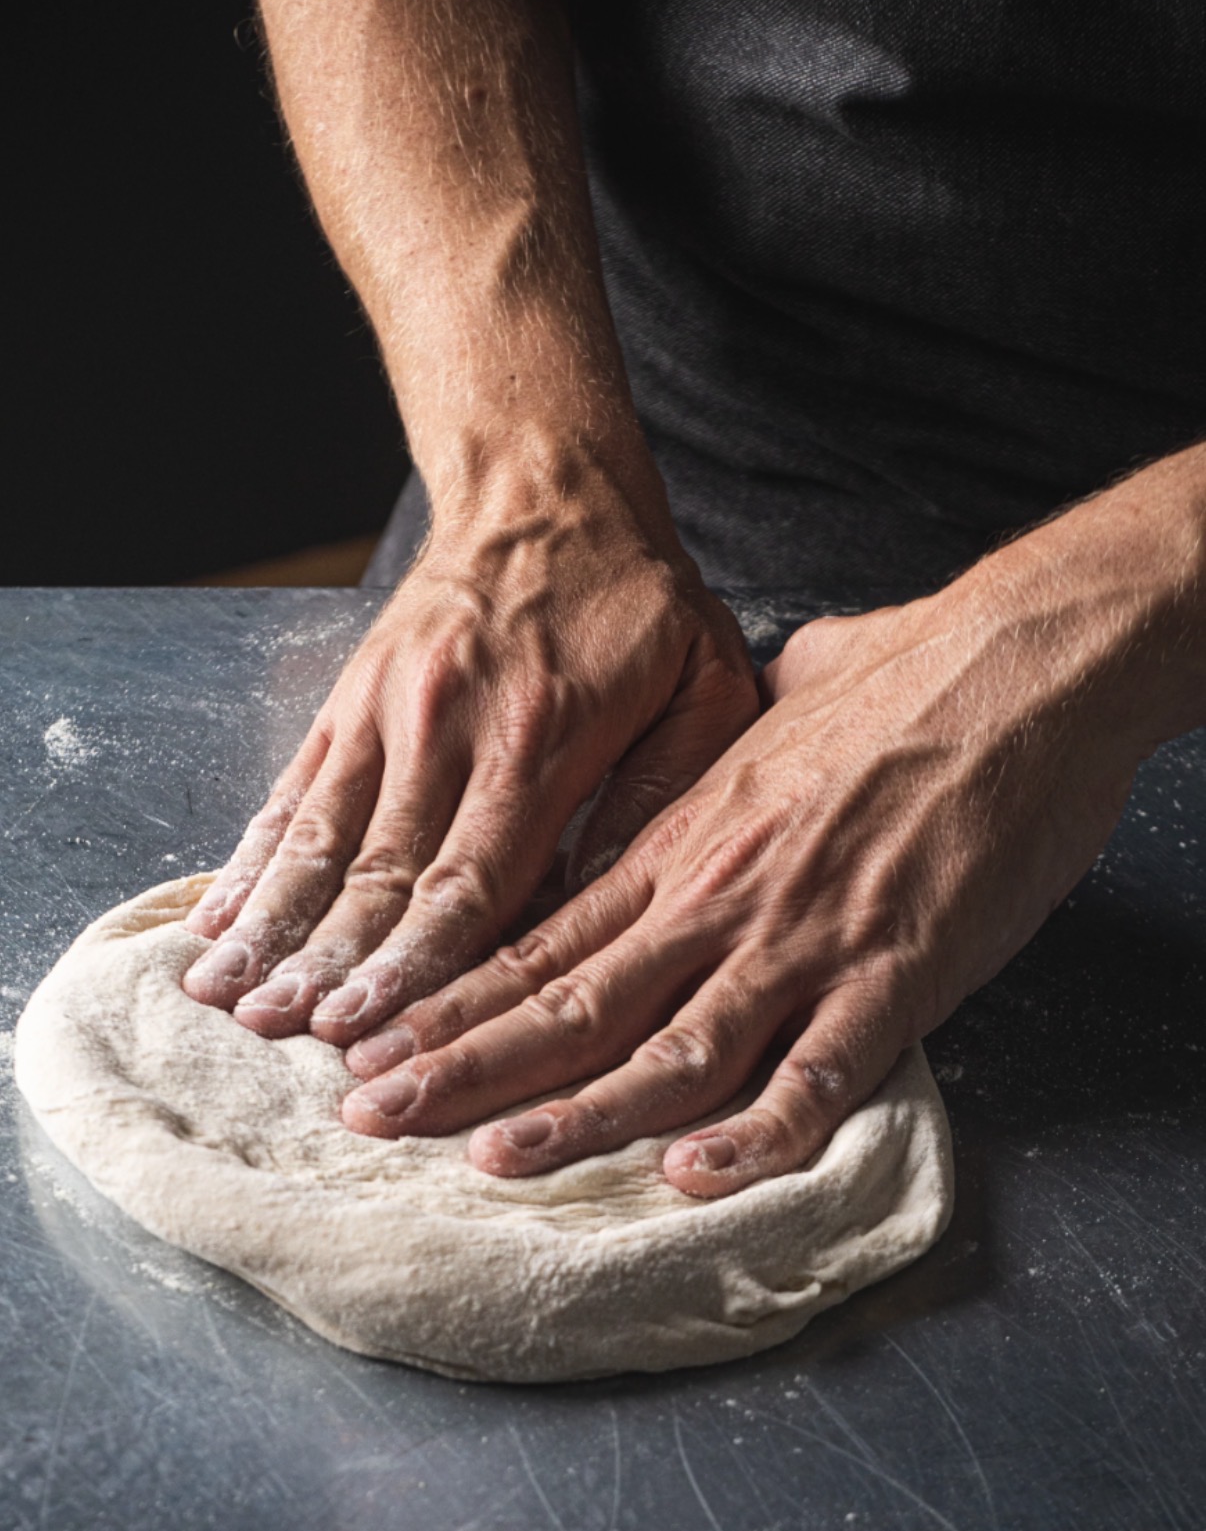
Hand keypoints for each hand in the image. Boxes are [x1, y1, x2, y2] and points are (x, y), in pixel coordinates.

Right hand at [181, 480, 756, 1042]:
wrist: (548, 490)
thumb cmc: (639, 603)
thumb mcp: (701, 685)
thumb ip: (662, 793)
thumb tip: (613, 905)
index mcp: (539, 737)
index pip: (469, 880)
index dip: (418, 966)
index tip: (372, 1031)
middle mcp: (446, 724)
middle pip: (380, 871)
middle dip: (329, 964)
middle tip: (284, 1039)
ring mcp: (386, 708)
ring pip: (319, 836)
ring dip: (272, 922)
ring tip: (226, 996)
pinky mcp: (350, 696)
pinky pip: (294, 788)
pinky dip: (253, 857)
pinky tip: (219, 917)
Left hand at [338, 561, 1147, 1191]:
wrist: (1017, 667)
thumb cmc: (905, 678)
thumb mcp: (776, 707)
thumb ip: (723, 746)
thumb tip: (712, 739)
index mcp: (683, 842)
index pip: (542, 940)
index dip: (454, 1003)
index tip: (379, 1045)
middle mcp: (718, 898)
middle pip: (568, 1001)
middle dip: (462, 1066)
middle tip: (370, 1114)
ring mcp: (801, 940)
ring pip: (667, 1049)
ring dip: (575, 1113)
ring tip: (487, 1160)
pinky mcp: (893, 974)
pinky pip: (814, 1074)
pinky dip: (755, 1134)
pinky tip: (696, 1179)